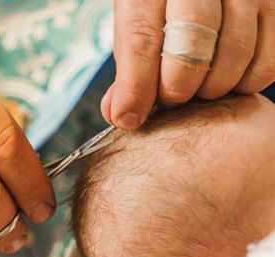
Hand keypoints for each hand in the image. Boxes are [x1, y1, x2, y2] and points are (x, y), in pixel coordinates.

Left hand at [102, 0, 274, 129]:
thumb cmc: (163, 9)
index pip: (142, 39)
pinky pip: (267, 62)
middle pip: (192, 48)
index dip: (136, 87)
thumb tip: (123, 115)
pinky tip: (226, 78)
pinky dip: (245, 85)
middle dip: (177, 88)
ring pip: (235, 55)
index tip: (130, 118)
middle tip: (171, 97)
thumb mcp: (136, 26)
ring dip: (212, 89)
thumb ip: (130, 68)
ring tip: (197, 87)